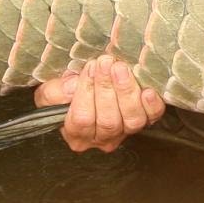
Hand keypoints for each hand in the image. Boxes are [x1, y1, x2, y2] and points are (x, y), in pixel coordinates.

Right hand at [33, 54, 165, 152]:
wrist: (89, 88)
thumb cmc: (68, 93)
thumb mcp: (51, 92)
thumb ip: (54, 92)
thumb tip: (72, 86)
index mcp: (77, 135)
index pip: (82, 120)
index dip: (86, 93)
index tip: (88, 69)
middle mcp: (102, 139)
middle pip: (108, 120)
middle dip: (106, 88)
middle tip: (104, 63)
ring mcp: (125, 132)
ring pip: (131, 120)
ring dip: (126, 91)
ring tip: (120, 69)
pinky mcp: (146, 121)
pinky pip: (152, 117)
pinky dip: (151, 105)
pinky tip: (147, 90)